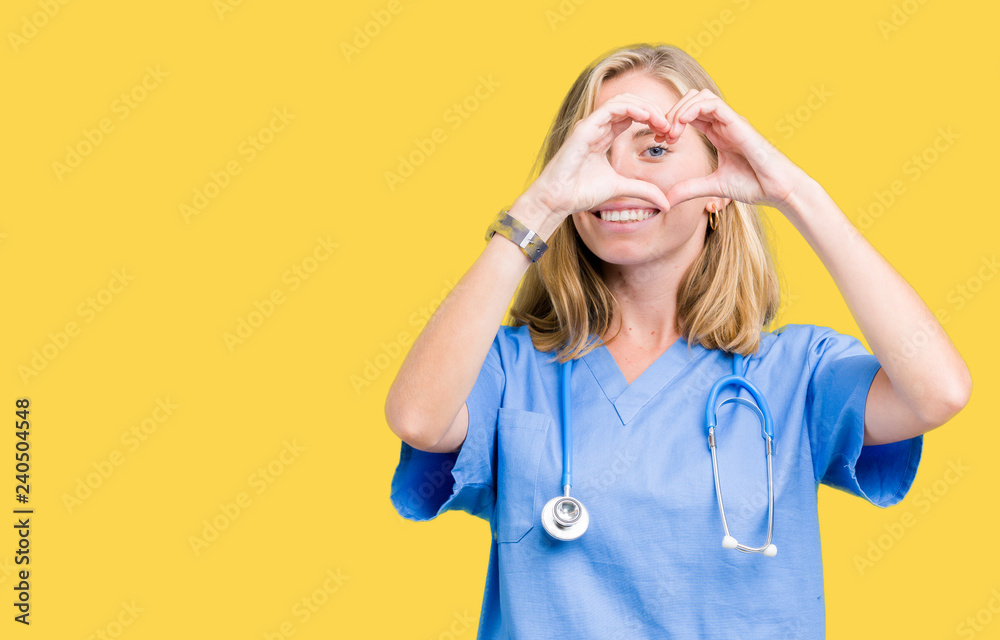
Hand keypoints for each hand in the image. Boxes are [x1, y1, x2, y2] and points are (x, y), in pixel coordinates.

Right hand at [523, 93, 674, 219]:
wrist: (558, 200)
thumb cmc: (582, 193)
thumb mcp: (621, 188)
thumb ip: (644, 191)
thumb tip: (667, 203)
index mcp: (604, 136)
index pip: (632, 116)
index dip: (652, 120)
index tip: (668, 134)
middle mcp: (598, 126)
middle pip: (630, 104)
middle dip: (653, 111)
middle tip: (669, 126)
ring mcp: (591, 124)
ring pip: (623, 101)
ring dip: (646, 107)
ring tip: (661, 121)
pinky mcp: (585, 127)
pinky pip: (611, 108)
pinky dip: (631, 108)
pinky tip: (646, 117)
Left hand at [658, 88, 804, 210]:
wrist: (778, 190)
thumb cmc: (754, 184)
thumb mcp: (713, 186)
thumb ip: (689, 189)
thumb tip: (666, 200)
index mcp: (718, 133)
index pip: (689, 114)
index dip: (671, 122)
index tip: (659, 140)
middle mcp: (723, 123)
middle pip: (691, 100)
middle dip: (671, 113)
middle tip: (661, 136)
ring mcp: (731, 121)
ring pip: (700, 97)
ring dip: (680, 110)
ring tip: (671, 132)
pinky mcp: (738, 123)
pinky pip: (713, 104)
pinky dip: (693, 109)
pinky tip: (681, 124)